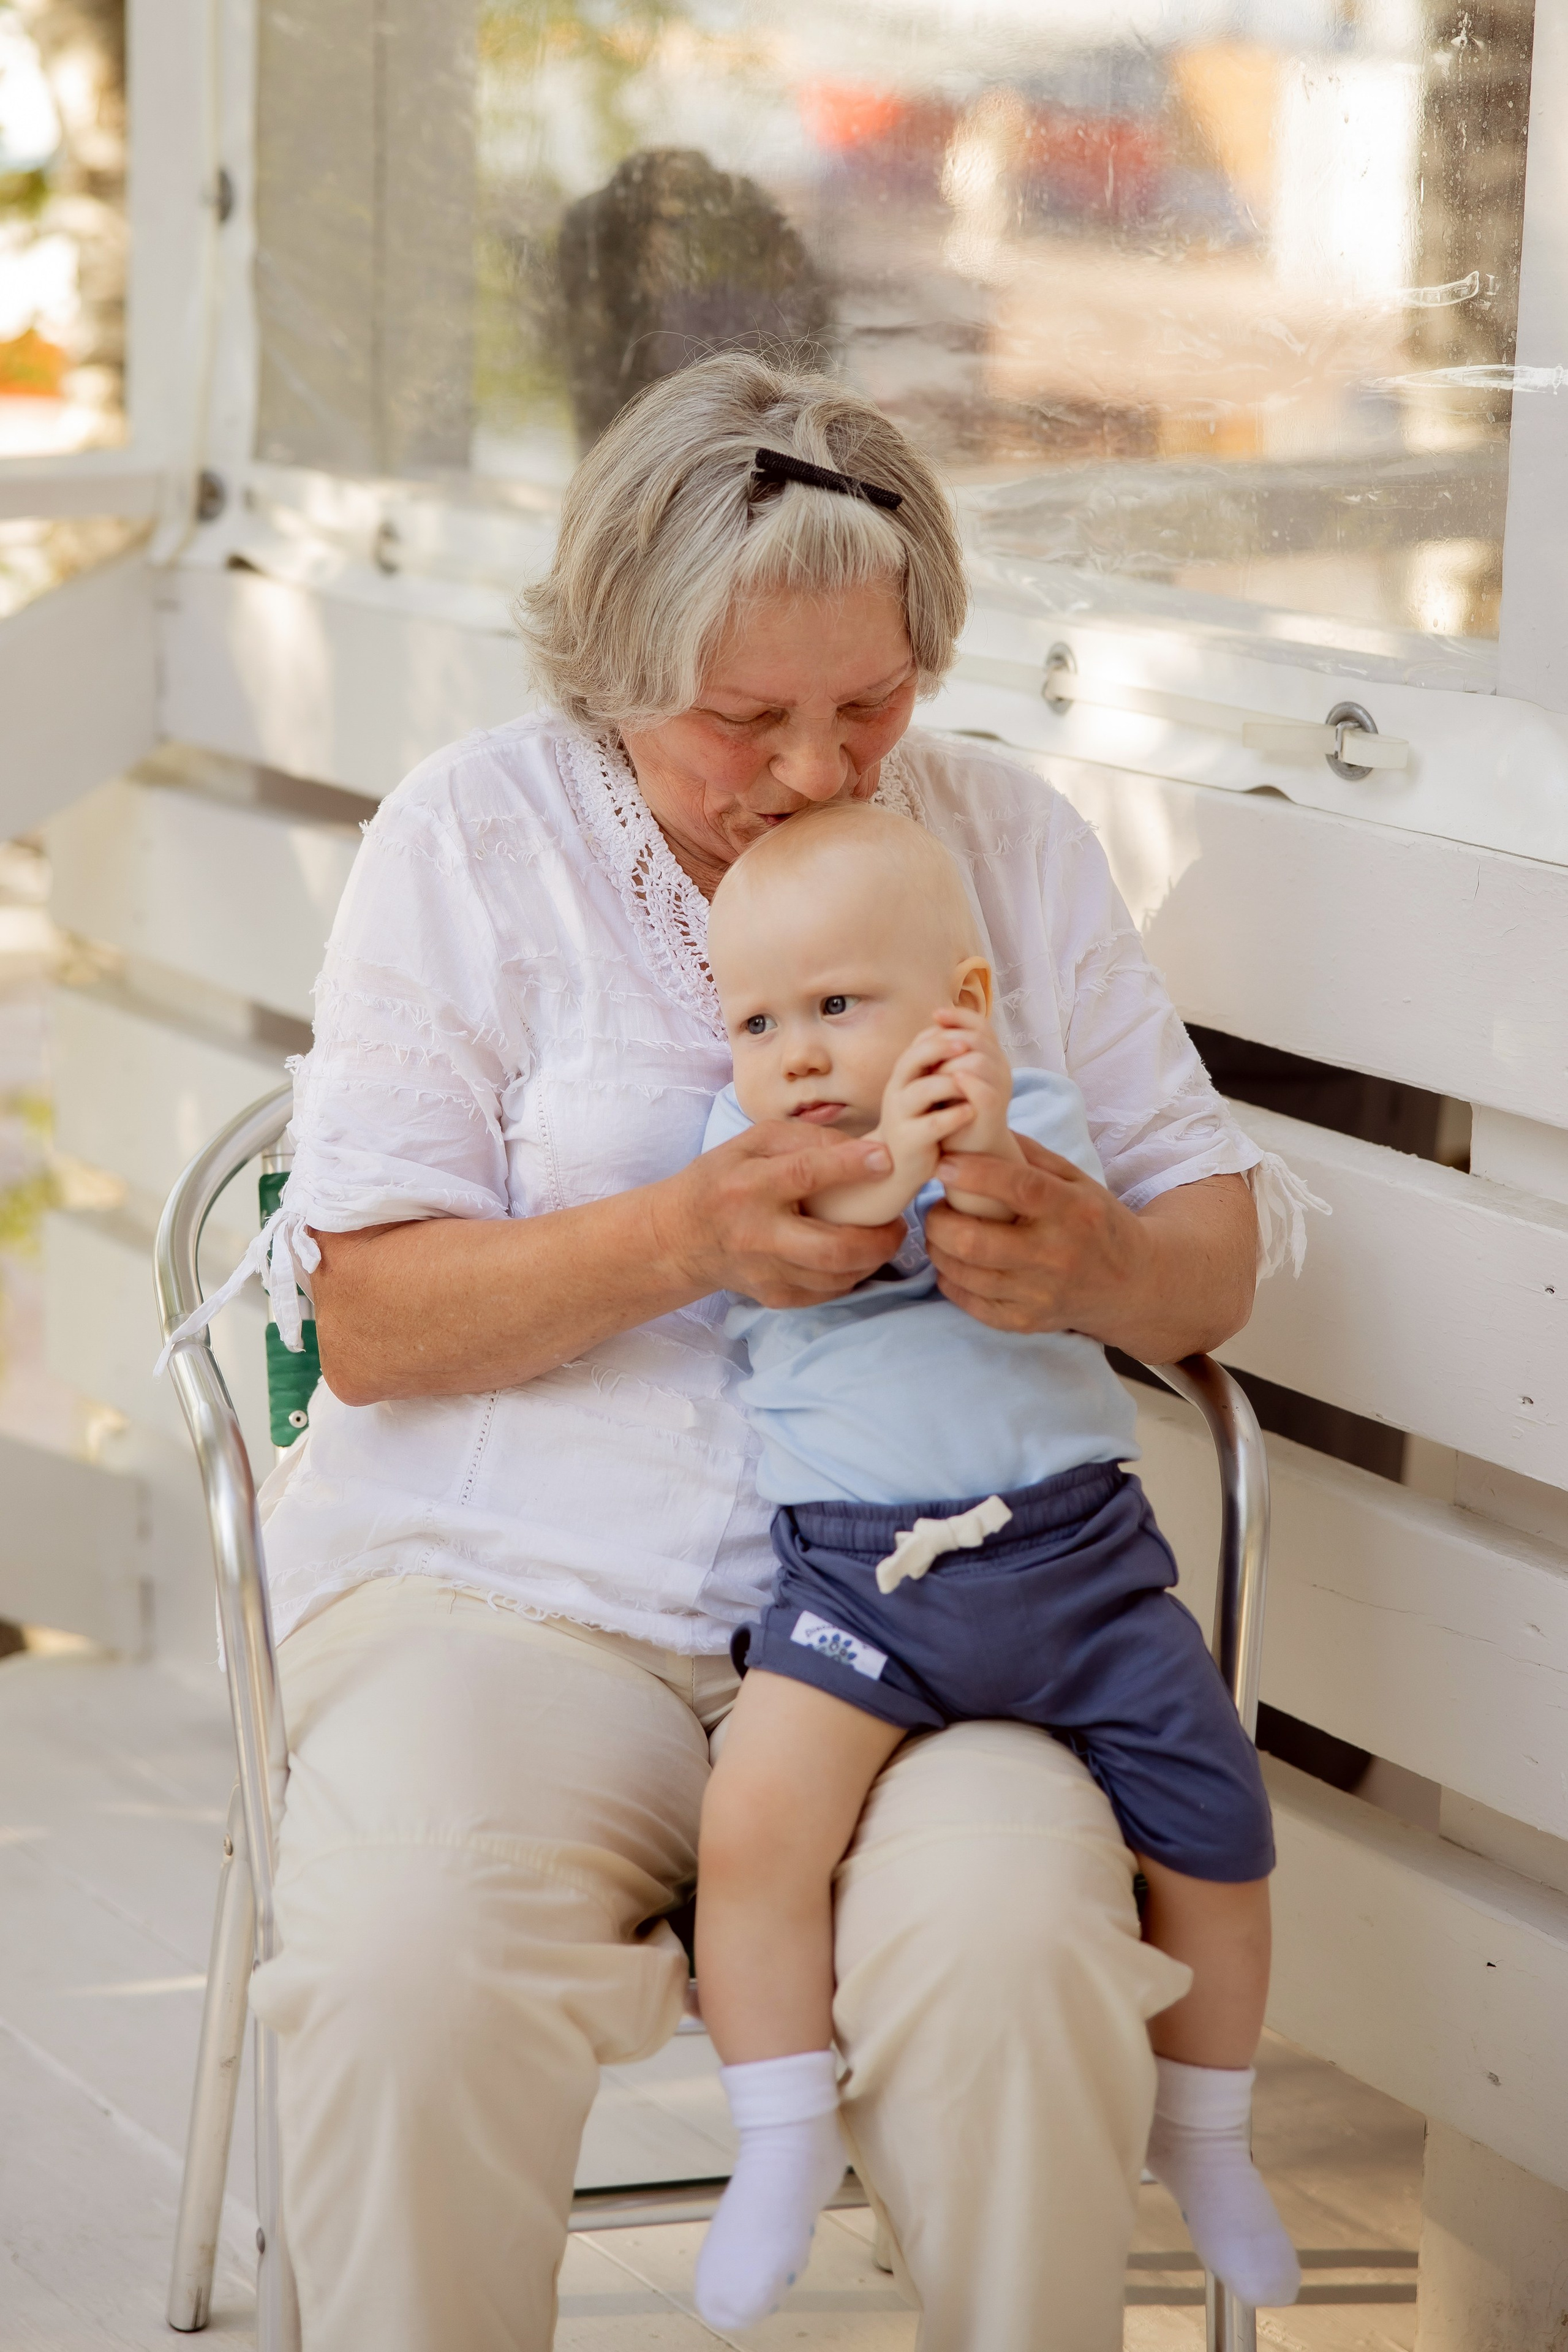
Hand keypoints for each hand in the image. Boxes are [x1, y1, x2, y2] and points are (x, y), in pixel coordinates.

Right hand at [656, 1123, 906, 1306]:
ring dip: (872, 1257)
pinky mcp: (773, 1297)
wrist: (680, 1238)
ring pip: (838, 1277)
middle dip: (880, 1240)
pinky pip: (828, 1292)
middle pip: (833, 1249)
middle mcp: (756, 1235)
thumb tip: (863, 1149)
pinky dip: (851, 1274)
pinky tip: (853, 1255)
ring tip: (881, 1236)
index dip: (851, 1167)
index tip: (887, 1160)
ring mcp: (765, 1273)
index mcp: (748, 1187)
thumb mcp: (752, 1143)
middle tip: (898, 1223)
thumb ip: (805, 1139)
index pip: (805, 1175)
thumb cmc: (722, 1180)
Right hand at [809, 1024, 976, 1226]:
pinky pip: (932, 1124)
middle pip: (914, 1057)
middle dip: (942, 1048)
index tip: (967, 1032)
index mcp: (904, 1073)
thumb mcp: (926, 1088)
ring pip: (922, 1089)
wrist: (900, 1165)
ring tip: (972, 1084)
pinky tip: (970, 1112)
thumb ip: (937, 1064)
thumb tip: (960, 1030)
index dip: (943, 1033)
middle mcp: (897, 1089)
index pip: (919, 1042)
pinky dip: (954, 1115)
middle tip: (968, 1046)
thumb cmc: (920, 1121)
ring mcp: (900, 1114)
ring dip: (951, 1084)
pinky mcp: (909, 1140)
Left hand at [921, 1006, 1017, 1160]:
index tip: (934, 1015)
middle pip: (977, 1039)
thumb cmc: (956, 1110)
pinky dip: (965, 1083)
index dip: (959, 1016)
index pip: (980, 1025)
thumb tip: (934, 1020)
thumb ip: (948, 1051)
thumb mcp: (951, 1074)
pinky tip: (948, 1082)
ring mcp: (1000, 1089)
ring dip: (951, 1063)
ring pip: (979, 1061)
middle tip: (926, 1053)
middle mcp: (1000, 1069)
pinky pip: (983, 1090)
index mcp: (991, 1057)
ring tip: (932, 1072)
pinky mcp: (993, 1111)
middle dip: (949, 1042)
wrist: (968, 1150)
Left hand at [923, 1131, 1148, 1334]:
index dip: (975, 1174)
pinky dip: (951, 1279)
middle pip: (976, 1241)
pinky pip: (970, 1302)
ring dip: (938, 1249)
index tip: (944, 1164)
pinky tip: (955, 1263)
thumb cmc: (1097, 1224)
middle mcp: (1057, 1255)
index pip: (1019, 1188)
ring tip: (942, 1232)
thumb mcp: (1078, 1181)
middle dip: (939, 1220)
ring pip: (965, 1273)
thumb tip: (981, 1125)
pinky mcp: (1026, 1322)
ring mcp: (1040, 1294)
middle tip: (936, 1207)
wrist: (1131, 1286)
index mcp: (1074, 1211)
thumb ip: (1032, 1156)